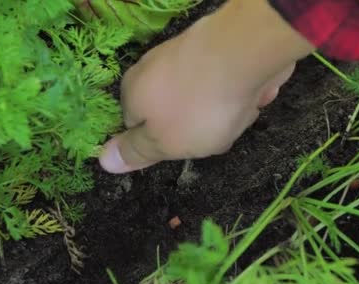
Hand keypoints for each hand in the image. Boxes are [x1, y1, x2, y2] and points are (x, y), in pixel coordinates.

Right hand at [99, 0, 313, 173]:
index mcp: (133, 91)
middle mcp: (154, 67)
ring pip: (204, 98)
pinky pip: (228, 80)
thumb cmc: (197, 107)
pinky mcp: (219, 46)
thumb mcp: (164, 143)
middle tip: (214, 132)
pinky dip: (241, 90)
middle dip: (198, 128)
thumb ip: (137, 152)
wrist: (245, 52)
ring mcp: (187, 53)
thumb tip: (105, 161)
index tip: (185, 146)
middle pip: (174, 112)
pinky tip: (254, 92)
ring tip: (239, 110)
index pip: (137, 126)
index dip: (163, 143)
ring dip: (224, 111)